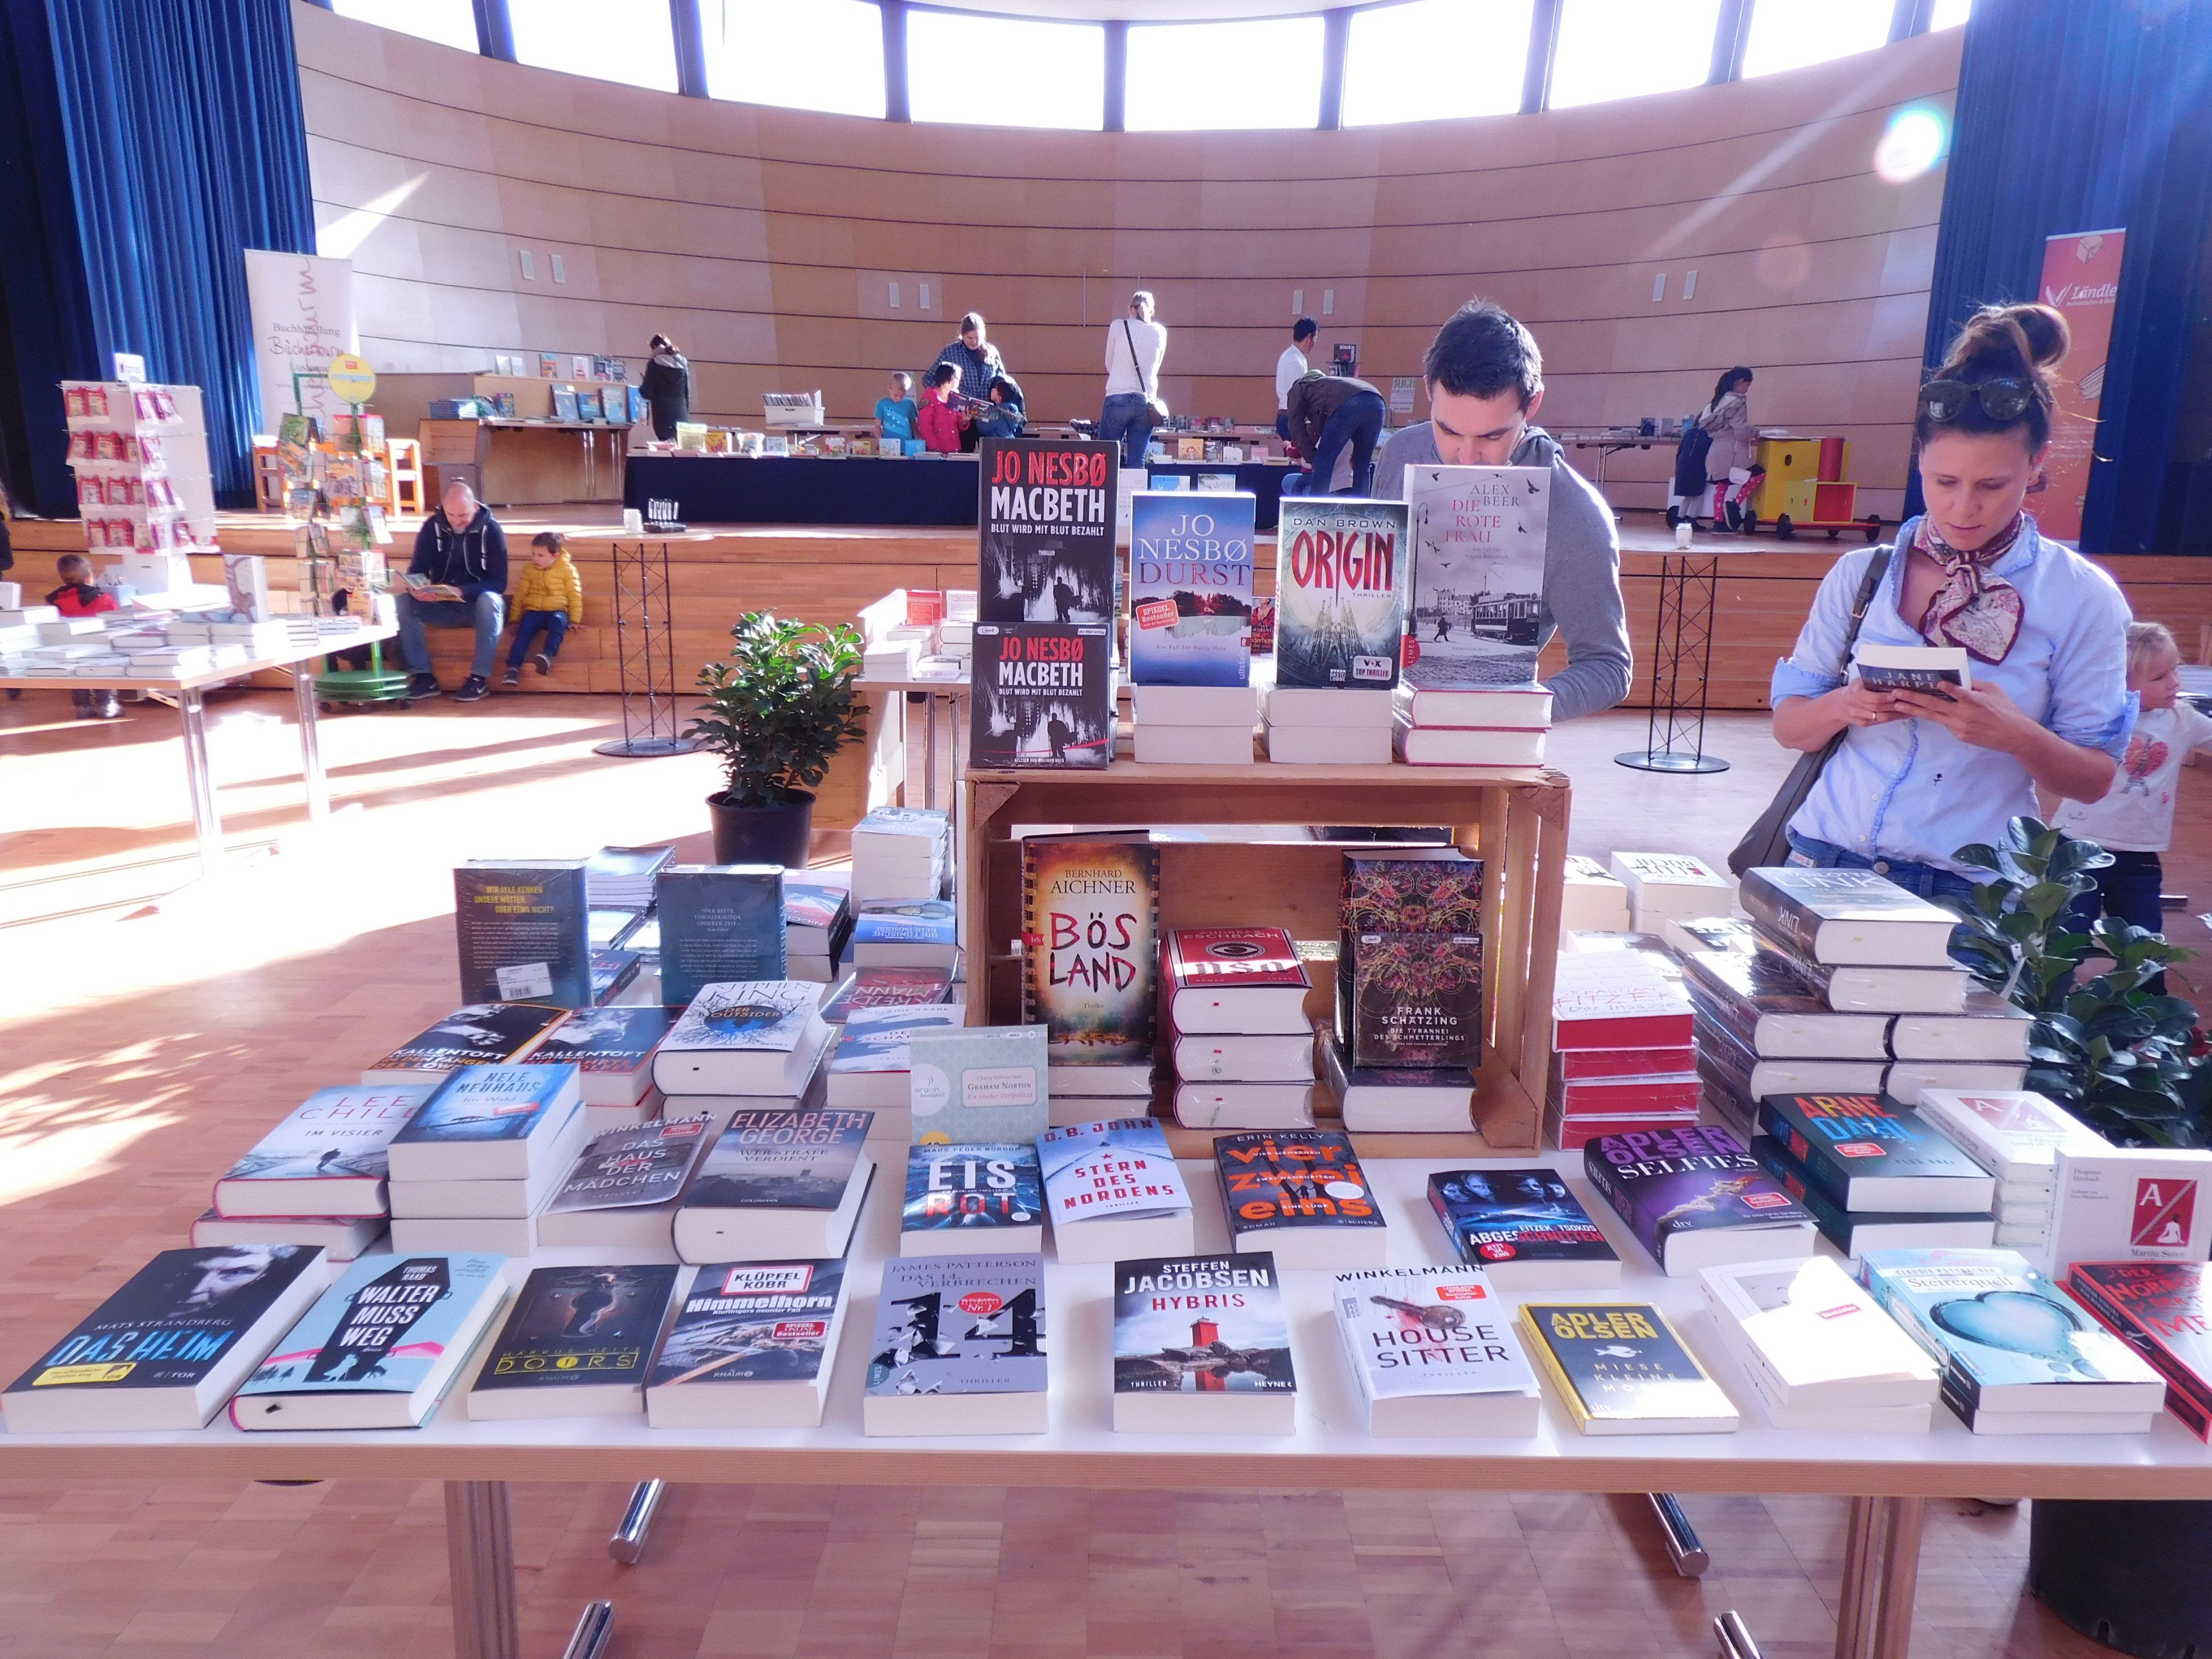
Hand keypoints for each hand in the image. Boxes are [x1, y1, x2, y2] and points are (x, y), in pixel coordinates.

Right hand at [1833, 677, 1906, 726]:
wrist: (1839, 705)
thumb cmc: (1854, 690)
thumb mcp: (1859, 682)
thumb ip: (1872, 680)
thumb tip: (1893, 677)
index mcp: (1855, 693)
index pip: (1873, 698)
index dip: (1886, 697)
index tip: (1898, 694)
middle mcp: (1855, 706)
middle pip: (1878, 709)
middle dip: (1894, 706)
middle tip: (1910, 703)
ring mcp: (1858, 717)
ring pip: (1880, 718)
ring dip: (1896, 715)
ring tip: (1910, 711)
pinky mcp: (1862, 724)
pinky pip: (1878, 723)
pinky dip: (1891, 720)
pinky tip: (1902, 716)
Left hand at [1890, 681, 2037, 753]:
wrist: (2014, 736)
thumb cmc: (2006, 709)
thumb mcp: (1994, 691)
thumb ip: (1975, 685)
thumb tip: (1958, 679)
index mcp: (1975, 701)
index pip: (1960, 693)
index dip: (1948, 688)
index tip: (1936, 682)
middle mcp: (1964, 714)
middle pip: (1935, 705)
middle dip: (1913, 698)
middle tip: (1895, 693)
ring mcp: (1960, 726)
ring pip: (1933, 716)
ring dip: (1914, 709)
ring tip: (1898, 704)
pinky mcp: (1959, 735)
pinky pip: (1944, 723)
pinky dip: (1933, 716)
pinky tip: (1918, 710)